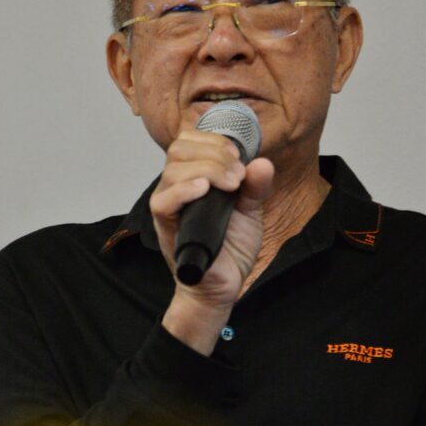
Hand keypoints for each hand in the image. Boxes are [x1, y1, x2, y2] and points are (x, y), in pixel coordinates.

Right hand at [150, 129, 273, 353]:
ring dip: (207, 169)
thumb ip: (256, 186)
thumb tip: (262, 162)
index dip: (214, 140)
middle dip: (214, 153)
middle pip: (180, 149)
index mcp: (193, 176)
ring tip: (230, 185)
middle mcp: (176, 186)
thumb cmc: (230, 248)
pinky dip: (184, 190)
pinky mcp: (165, 225)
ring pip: (173, 170)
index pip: (190, 140)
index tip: (238, 156)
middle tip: (237, 174)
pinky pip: (163, 200)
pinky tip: (204, 190)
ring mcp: (169, 205)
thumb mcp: (251, 211)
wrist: (223, 286)